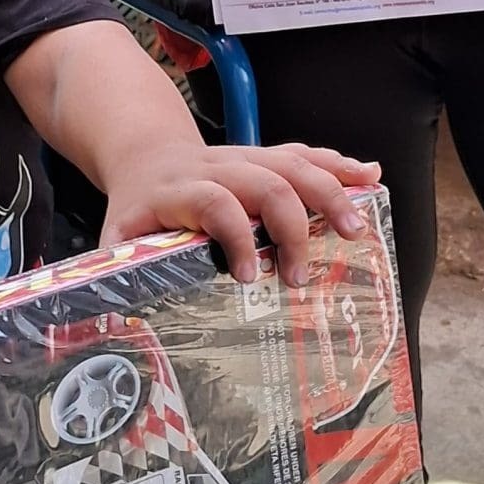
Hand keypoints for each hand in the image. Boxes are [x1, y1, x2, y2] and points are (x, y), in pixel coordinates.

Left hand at [101, 142, 382, 286]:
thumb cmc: (135, 209)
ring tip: (357, 227)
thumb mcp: (115, 241)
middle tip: (301, 274)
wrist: (142, 154)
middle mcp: (214, 168)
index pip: (214, 203)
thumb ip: (118, 276)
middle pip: (264, 181)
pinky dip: (337, 164)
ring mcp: (243, 158)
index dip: (236, 236)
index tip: (249, 277)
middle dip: (293, 226)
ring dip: (329, 192)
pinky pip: (303, 153)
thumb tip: (116, 329)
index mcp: (177, 191)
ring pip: (291, 162)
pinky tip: (368, 175)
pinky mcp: (263, 155)